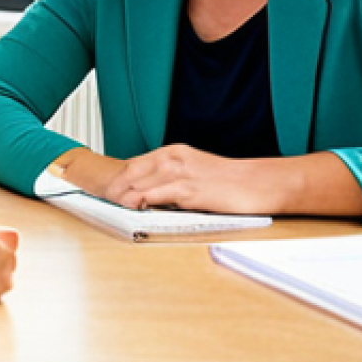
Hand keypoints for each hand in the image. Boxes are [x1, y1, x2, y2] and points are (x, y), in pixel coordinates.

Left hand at [104, 144, 263, 213]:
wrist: (257, 183)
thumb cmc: (227, 180)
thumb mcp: (193, 169)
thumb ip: (170, 176)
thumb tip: (149, 190)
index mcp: (174, 152)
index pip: (136, 163)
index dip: (118, 177)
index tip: (106, 188)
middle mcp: (173, 159)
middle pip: (132, 172)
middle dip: (115, 187)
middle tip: (104, 199)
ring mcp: (180, 174)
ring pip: (140, 184)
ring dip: (124, 196)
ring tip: (114, 205)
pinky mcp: (189, 191)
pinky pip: (157, 196)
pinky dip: (143, 202)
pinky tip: (135, 209)